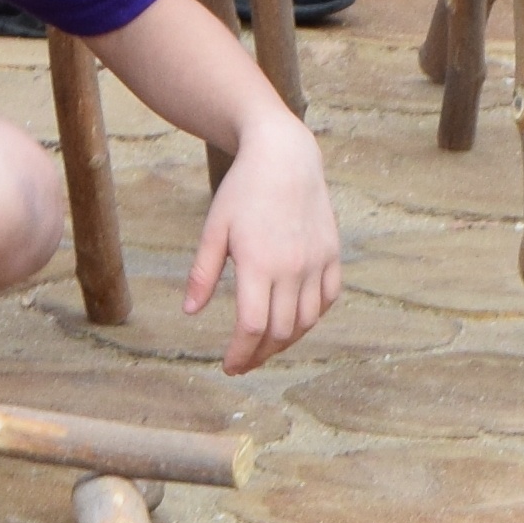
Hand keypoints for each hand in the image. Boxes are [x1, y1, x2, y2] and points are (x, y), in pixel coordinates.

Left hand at [184, 123, 344, 372]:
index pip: (252, 328)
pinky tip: (295, 321)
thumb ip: (202, 274)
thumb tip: (190, 312)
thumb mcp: (214, 229)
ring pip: (307, 321)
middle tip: (243, 362)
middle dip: (260, 355)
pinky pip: (327, 299)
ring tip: (265, 346)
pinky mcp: (332, 255)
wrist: (285, 156)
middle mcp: (293, 269)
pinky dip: (312, 317)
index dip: (240, 354)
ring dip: (286, 341)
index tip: (229, 365)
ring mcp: (317, 263)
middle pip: (280, 331)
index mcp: (259, 264)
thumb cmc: (242, 191)